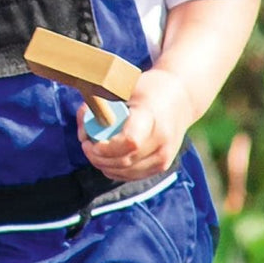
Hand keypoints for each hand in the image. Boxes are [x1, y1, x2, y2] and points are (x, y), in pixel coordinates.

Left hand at [77, 68, 193, 181]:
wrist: (181, 98)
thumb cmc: (147, 89)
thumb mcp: (124, 87)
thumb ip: (100, 104)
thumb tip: (82, 126)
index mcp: (152, 117)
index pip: (130, 142)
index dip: (106, 148)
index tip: (89, 140)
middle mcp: (162, 141)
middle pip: (124, 161)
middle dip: (98, 157)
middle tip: (85, 144)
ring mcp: (164, 157)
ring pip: (126, 172)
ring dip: (103, 164)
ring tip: (93, 150)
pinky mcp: (162, 166)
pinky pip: (132, 175)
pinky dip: (114, 169)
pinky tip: (106, 158)